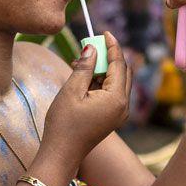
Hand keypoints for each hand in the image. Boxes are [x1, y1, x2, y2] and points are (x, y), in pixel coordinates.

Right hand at [41, 32, 130, 163]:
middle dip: (108, 57)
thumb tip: (93, 48)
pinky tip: (83, 78)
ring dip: (102, 70)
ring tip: (80, 63)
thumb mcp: (72, 91)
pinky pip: (111, 93)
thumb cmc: (64, 123)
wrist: (62, 154)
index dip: (113, 46)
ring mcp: (119, 113)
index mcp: (117, 98)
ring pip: (116, 82)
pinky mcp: (112, 117)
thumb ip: (85, 67)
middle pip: (122, 72)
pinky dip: (100, 83)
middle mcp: (123, 106)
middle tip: (91, 46)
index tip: (105, 32)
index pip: (119, 64)